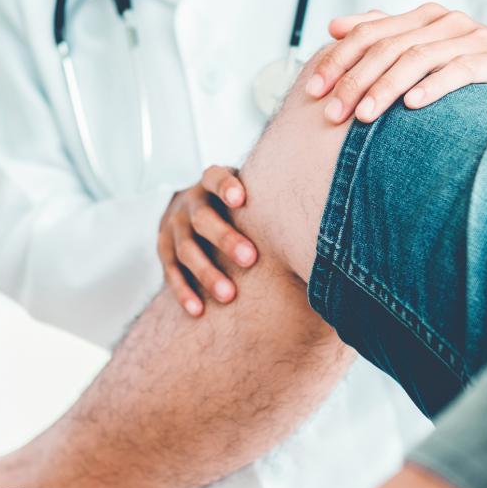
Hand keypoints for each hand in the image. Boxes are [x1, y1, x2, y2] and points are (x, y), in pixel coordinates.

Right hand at [157, 166, 257, 316]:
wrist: (193, 210)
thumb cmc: (237, 207)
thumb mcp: (249, 192)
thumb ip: (270, 199)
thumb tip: (322, 207)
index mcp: (209, 184)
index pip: (214, 177)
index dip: (225, 186)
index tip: (242, 199)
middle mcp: (189, 203)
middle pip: (202, 218)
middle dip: (225, 238)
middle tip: (250, 258)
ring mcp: (173, 227)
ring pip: (186, 249)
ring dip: (206, 272)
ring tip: (228, 295)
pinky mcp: (163, 251)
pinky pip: (171, 273)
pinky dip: (184, 291)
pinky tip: (199, 310)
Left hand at [306, 3, 486, 131]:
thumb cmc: (478, 76)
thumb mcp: (428, 55)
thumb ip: (385, 38)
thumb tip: (334, 26)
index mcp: (424, 18)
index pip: (368, 32)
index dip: (337, 59)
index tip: (311, 89)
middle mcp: (446, 21)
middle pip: (387, 46)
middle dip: (353, 79)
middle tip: (331, 112)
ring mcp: (473, 37)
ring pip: (417, 58)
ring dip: (385, 88)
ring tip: (363, 117)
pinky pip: (460, 70)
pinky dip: (433, 87)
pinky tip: (412, 106)